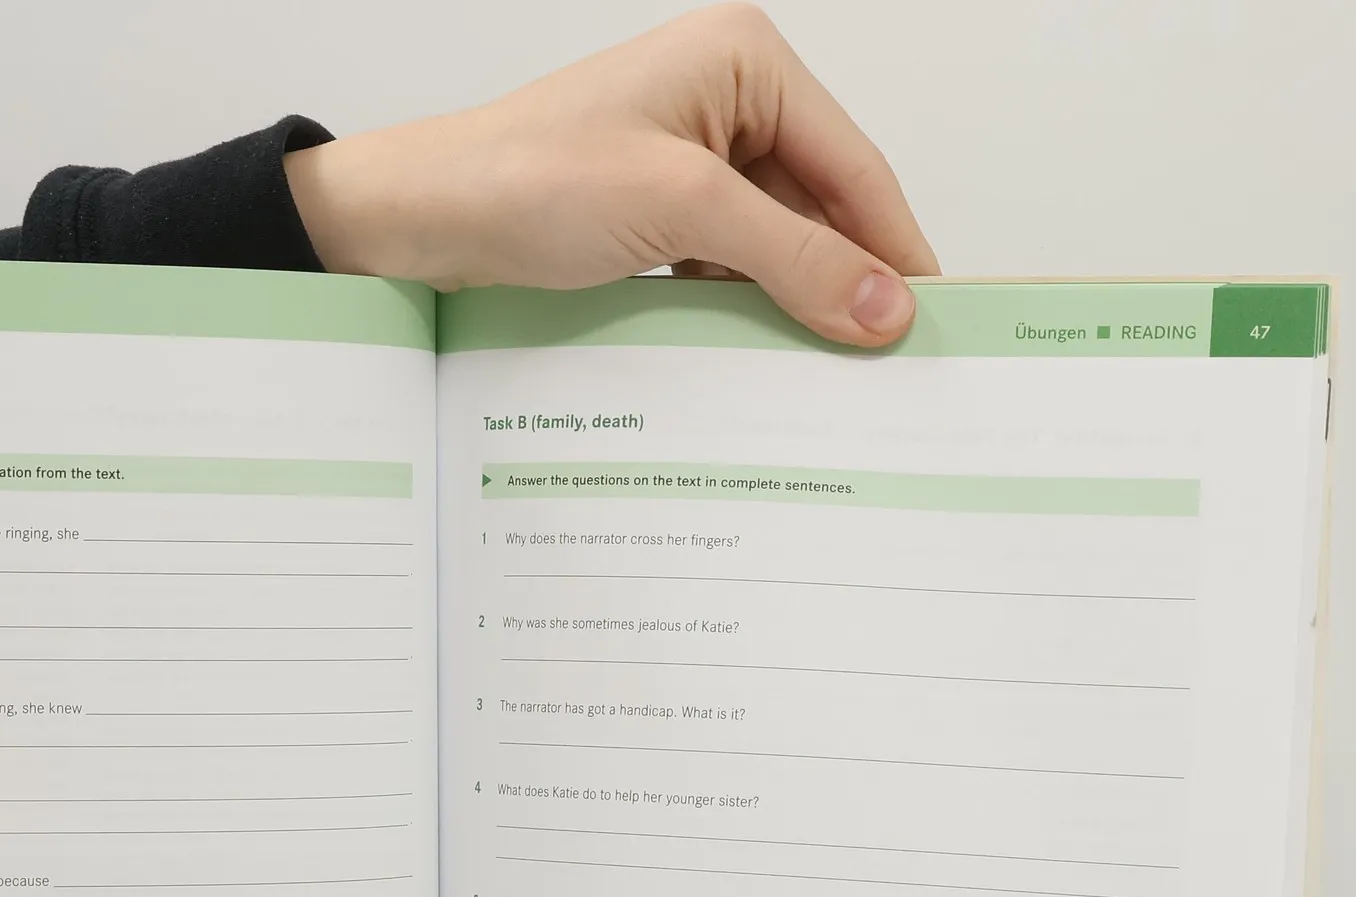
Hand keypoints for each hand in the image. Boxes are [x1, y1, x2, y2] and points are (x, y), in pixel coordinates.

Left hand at [286, 4, 937, 346]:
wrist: (423, 219)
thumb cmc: (529, 182)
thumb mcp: (681, 213)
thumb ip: (793, 258)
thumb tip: (886, 307)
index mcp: (745, 61)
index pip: (854, 165)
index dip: (895, 249)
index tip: (932, 325)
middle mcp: (727, 97)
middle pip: (821, 205)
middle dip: (846, 281)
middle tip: (886, 367)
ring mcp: (691, 154)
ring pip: (777, 241)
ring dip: (795, 303)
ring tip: (830, 376)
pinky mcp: (659, 208)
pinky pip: (730, 262)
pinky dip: (747, 307)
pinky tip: (763, 358)